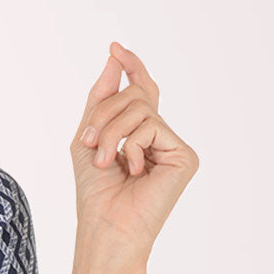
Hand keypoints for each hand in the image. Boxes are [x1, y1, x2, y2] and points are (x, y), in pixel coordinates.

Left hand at [71, 41, 199, 266]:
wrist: (105, 225)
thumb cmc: (95, 191)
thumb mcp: (88, 136)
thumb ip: (102, 97)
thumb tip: (115, 57)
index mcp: (140, 134)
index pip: (142, 91)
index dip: (131, 68)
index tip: (115, 48)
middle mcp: (161, 138)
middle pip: (135, 95)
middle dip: (103, 115)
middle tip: (88, 142)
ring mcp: (174, 146)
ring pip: (142, 108)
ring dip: (111, 132)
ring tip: (105, 160)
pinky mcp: (185, 156)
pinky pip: (153, 126)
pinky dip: (132, 146)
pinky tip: (134, 170)